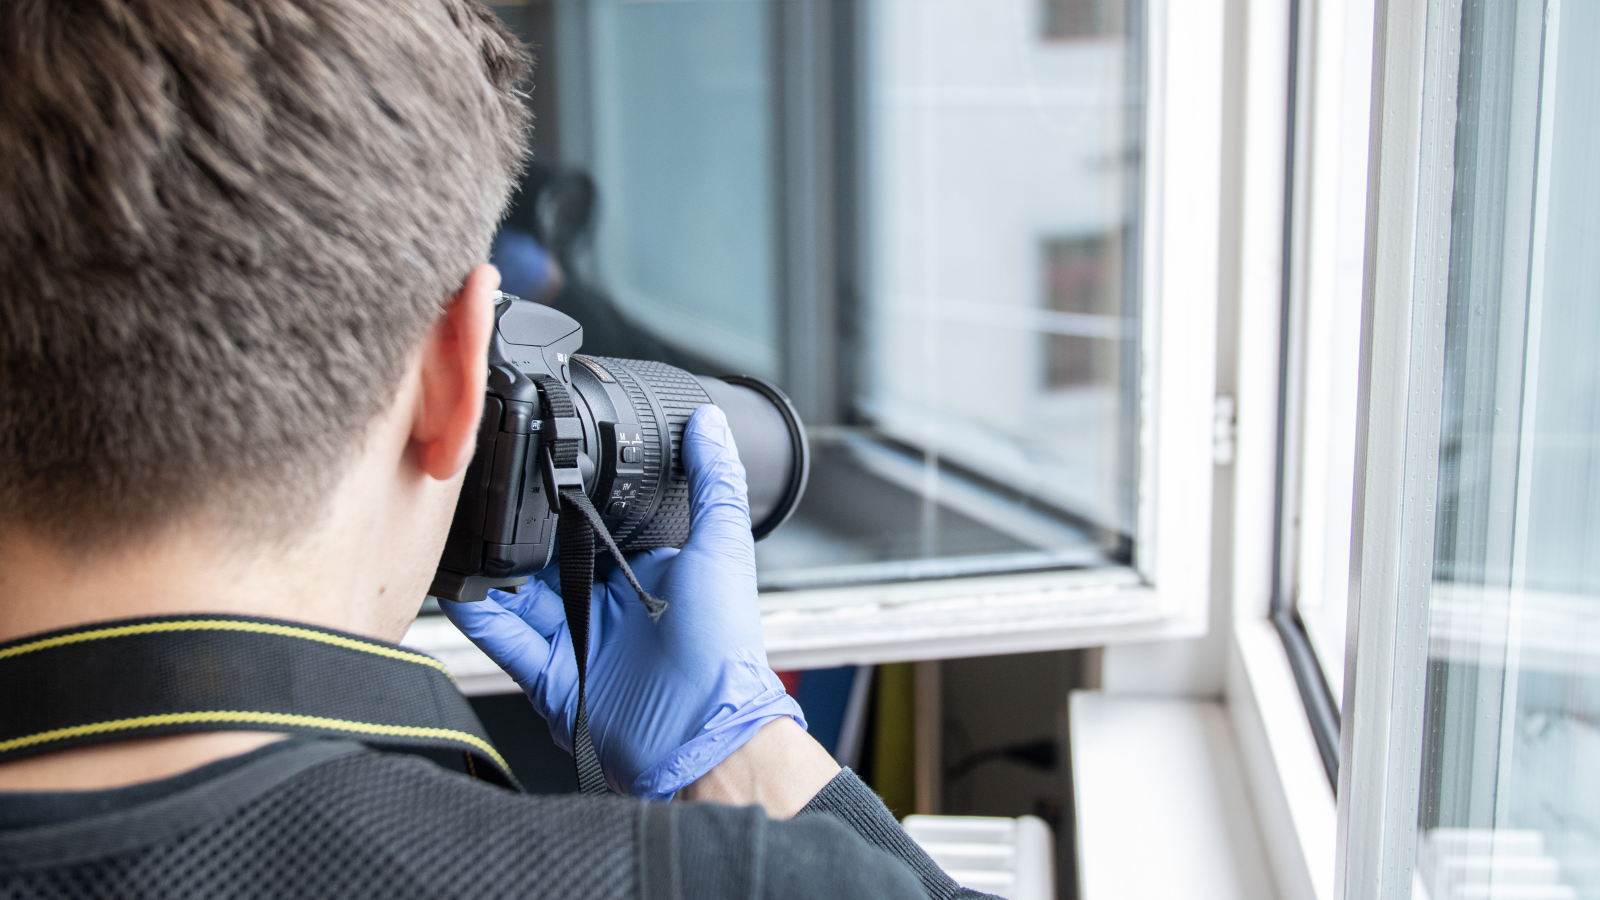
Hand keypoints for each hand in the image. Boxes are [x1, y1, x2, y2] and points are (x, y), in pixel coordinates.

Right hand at [442, 405, 804, 798]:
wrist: (705, 736)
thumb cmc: (723, 651)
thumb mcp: (722, 549)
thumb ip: (715, 482)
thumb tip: (710, 422)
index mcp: (642, 571)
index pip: (592, 524)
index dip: (566, 497)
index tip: (540, 459)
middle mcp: (604, 603)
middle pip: (546, 556)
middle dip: (518, 528)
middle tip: (491, 491)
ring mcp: (574, 638)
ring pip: (515, 592)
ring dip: (490, 566)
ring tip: (466, 530)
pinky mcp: (548, 675)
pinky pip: (500, 637)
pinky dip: (474, 613)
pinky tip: (456, 586)